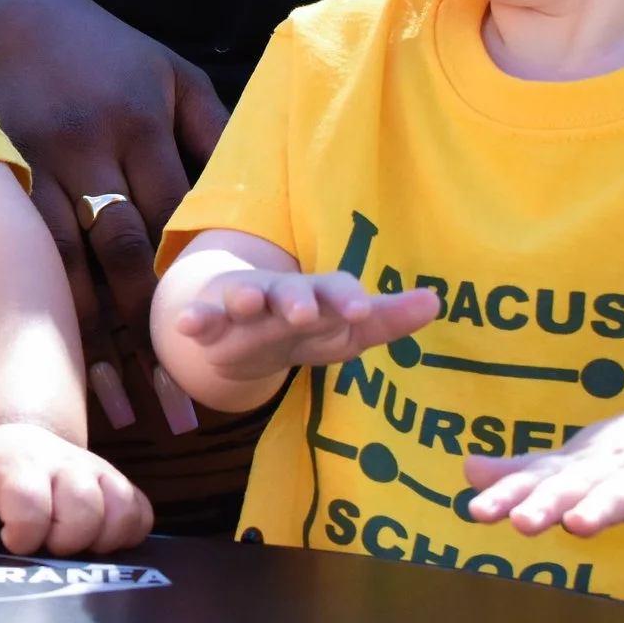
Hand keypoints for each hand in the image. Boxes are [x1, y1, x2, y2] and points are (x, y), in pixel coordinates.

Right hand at [0, 0, 226, 433]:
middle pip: (131, 261)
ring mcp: (39, 168)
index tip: (232, 351)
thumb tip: (249, 186)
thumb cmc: (86, 43)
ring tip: (124, 412)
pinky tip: (57, 363)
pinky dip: (48, 316)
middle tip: (181, 415)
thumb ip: (209, 124)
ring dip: (99, 348)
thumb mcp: (161, 67)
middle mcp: (94, 149)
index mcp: (142, 121)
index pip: (180, 222)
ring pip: (76, 273)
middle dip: (157, 340)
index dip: (203, 290)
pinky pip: (28, 261)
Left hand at [0, 422, 152, 553]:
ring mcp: (95, 473)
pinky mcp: (120, 485)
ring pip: (118, 510)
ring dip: (98, 539)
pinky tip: (98, 542)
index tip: (9, 541)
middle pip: (83, 508)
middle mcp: (60, 463)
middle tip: (43, 546)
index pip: (31, 502)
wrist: (18, 440)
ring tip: (69, 546)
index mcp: (15, 465)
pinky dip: (127, 534)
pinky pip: (142, 514)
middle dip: (64, 539)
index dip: (23, 533)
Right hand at [168, 270, 439, 390]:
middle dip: (297, 300)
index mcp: (319, 296)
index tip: (361, 312)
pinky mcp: (210, 317)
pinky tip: (187, 326)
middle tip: (305, 313)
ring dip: (245, 297)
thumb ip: (388, 319)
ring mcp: (242, 302)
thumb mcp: (347, 331)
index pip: (336, 291)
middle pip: (291, 292)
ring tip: (246, 302)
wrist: (243, 328)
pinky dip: (194, 320)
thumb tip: (436, 301)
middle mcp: (281, 293)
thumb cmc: (306, 329)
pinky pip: (201, 319)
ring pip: (244, 297)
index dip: (347, 300)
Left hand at [463, 397, 623, 536]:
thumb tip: (467, 469)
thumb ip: (525, 474)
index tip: (475, 511)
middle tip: (521, 522)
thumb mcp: (574, 463)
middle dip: (547, 503)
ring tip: (577, 524)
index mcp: (579, 466)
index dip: (507, 495)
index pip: (537, 480)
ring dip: (601, 507)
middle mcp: (610, 468)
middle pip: (576, 486)